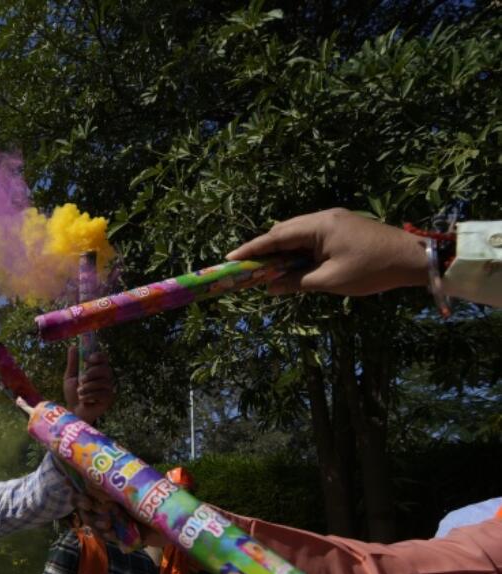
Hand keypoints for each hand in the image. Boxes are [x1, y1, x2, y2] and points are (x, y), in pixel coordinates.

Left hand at [63, 346, 113, 425]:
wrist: (74, 411)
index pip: (103, 357)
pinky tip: (84, 400)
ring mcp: (108, 388)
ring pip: (102, 382)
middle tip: (81, 379)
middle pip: (105, 368)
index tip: (88, 359)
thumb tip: (73, 346)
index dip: (98, 356)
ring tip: (79, 392)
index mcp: (97, 369)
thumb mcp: (70, 377)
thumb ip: (73, 362)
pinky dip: (89, 396)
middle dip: (91, 373)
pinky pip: (102, 393)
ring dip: (87, 387)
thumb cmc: (73, 394)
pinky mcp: (109, 399)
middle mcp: (105, 377)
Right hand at [226, 208, 427, 296]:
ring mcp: (334, 220)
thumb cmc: (372, 270)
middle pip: (284, 231)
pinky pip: (310, 236)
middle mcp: (323, 217)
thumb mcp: (330, 280)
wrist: (413, 259)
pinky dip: (297, 250)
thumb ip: (296, 282)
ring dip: (281, 251)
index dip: (252, 248)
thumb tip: (271, 287)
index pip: (276, 236)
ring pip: (297, 234)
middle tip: (246, 267)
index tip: (230, 257)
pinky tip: (292, 265)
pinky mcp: (342, 227)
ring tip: (266, 270)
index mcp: (319, 225)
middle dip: (264, 250)